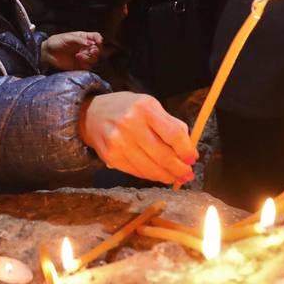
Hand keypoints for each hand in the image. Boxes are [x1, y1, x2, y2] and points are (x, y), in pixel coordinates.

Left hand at [42, 31, 102, 70]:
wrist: (48, 53)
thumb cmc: (56, 42)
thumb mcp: (67, 38)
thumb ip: (79, 40)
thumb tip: (90, 43)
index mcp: (84, 38)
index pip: (96, 37)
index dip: (99, 39)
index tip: (98, 42)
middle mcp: (85, 47)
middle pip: (98, 49)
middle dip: (96, 50)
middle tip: (91, 51)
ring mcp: (83, 57)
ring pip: (94, 58)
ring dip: (89, 57)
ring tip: (78, 55)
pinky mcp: (80, 65)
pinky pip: (88, 66)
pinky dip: (85, 63)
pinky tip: (77, 59)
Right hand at [79, 92, 196, 184]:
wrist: (92, 115)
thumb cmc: (127, 109)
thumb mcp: (150, 106)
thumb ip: (171, 125)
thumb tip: (189, 151)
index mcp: (145, 108)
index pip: (173, 134)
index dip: (186, 150)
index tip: (192, 158)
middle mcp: (130, 125)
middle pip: (163, 155)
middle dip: (179, 169)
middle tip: (187, 174)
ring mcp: (119, 143)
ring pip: (150, 168)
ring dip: (166, 176)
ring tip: (175, 177)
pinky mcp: (111, 157)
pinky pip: (137, 172)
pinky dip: (150, 176)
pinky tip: (157, 174)